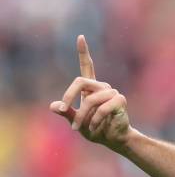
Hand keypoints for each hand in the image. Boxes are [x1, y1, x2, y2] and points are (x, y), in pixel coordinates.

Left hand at [50, 34, 130, 150]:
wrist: (113, 140)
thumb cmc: (95, 129)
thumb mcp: (76, 122)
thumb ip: (66, 113)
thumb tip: (53, 106)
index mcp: (91, 88)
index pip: (87, 66)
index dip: (84, 52)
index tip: (80, 37)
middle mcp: (102, 87)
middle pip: (80, 82)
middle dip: (68, 96)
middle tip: (63, 110)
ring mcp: (112, 93)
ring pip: (91, 99)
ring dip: (83, 115)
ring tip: (81, 127)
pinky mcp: (120, 101)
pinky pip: (102, 108)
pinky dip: (95, 120)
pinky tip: (94, 128)